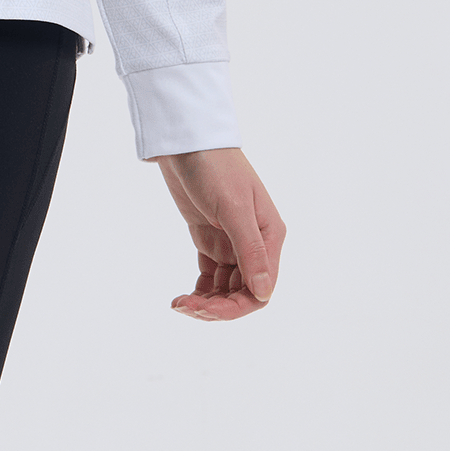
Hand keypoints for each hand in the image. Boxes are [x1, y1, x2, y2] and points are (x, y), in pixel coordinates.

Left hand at [155, 145, 283, 319]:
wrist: (185, 140)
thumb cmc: (214, 167)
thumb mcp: (233, 208)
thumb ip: (250, 250)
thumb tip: (264, 294)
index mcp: (269, 236)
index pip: (261, 288)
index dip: (237, 306)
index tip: (209, 310)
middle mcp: (254, 243)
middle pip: (243, 292)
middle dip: (217, 306)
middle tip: (186, 307)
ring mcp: (231, 241)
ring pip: (225, 288)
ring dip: (206, 301)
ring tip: (180, 303)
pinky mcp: (210, 238)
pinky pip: (211, 276)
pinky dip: (200, 289)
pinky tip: (183, 296)